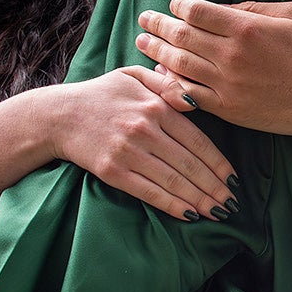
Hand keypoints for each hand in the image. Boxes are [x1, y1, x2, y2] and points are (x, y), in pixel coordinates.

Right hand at [45, 66, 237, 220]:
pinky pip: (149, 192)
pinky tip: (190, 215)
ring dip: (200, 200)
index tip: (234, 180)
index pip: (198, 141)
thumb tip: (195, 99)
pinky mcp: (112, 171)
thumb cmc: (102, 95)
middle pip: (190, 164)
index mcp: (156, 107)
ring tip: (219, 212)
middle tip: (232, 203)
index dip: (219, 164)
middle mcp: (145, 130)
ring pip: (173, 181)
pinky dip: (172, 205)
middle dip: (215, 187)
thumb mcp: (135, 76)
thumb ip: (167, 83)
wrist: (58, 115)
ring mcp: (128, 152)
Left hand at [135, 0, 291, 136]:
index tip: (175, 4)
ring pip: (179, 64)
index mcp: (245, 28)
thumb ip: (254, 7)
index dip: (179, 5)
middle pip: (180, 35)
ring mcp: (226, 84)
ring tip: (143, 42)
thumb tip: (226, 8)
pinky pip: (188, 94)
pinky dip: (170, 82)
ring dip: (156, 51)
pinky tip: (160, 74)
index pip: (196, 11)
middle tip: (145, 19)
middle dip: (158, 24)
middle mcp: (230, 55)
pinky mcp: (227, 108)